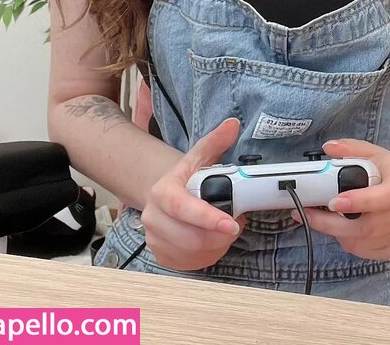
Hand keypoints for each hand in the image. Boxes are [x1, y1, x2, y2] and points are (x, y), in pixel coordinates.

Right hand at [140, 118, 245, 270]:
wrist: (165, 195)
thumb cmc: (186, 178)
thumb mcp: (200, 156)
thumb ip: (216, 141)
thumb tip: (232, 125)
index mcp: (162, 192)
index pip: (184, 209)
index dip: (208, 219)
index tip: (232, 224)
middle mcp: (153, 218)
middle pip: (190, 237)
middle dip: (220, 234)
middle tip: (236, 223)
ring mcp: (155, 239)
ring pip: (193, 253)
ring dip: (217, 245)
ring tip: (225, 230)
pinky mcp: (162, 256)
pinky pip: (190, 264)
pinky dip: (208, 255)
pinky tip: (214, 241)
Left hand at [291, 138, 389, 260]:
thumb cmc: (386, 171)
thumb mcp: (371, 152)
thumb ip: (350, 148)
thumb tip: (329, 147)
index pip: (387, 196)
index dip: (360, 202)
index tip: (333, 202)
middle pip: (370, 227)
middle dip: (334, 224)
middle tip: (309, 214)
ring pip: (363, 242)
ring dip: (338, 233)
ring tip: (323, 219)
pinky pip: (366, 252)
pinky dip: (348, 243)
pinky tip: (341, 229)